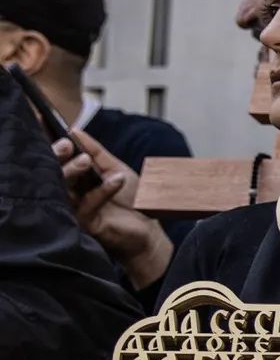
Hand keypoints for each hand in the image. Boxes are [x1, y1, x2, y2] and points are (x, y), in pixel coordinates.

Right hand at [55, 129, 172, 287]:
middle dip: (58, 156)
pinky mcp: (84, 223)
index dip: (54, 146)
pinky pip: (87, 204)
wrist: (148, 230)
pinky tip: (117, 179)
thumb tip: (74, 130)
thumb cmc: (132, 200)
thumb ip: (96, 152)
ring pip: (64, 187)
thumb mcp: (116, 169)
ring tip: (85, 160)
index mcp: (74, 179)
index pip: (58, 160)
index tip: (50, 129)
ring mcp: (73, 209)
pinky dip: (102, 190)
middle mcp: (69, 193)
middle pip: (54, 172)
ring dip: (74, 171)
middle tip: (65, 145)